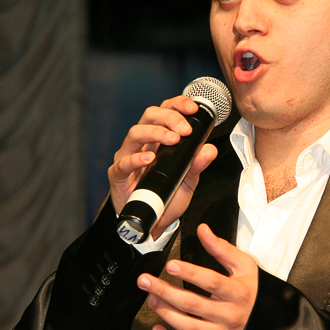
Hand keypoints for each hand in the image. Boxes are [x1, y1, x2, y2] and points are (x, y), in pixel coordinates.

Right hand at [108, 96, 217, 237]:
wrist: (152, 223)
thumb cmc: (165, 197)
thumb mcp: (188, 181)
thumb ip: (197, 164)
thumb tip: (210, 149)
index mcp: (158, 139)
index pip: (165, 111)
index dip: (177, 105)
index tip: (193, 108)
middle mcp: (142, 144)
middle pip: (149, 116)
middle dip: (169, 117)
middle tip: (185, 130)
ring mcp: (128, 157)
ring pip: (135, 133)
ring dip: (156, 132)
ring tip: (173, 140)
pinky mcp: (118, 175)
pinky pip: (123, 163)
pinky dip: (136, 159)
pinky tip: (149, 158)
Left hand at [136, 224, 257, 329]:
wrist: (265, 327)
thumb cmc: (250, 295)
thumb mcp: (244, 268)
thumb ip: (222, 249)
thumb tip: (203, 231)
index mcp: (238, 294)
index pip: (212, 282)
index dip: (190, 273)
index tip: (171, 265)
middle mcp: (229, 316)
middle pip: (193, 304)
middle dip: (165, 291)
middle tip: (146, 281)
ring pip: (187, 326)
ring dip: (164, 312)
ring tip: (152, 298)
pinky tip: (158, 328)